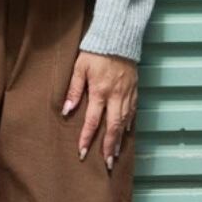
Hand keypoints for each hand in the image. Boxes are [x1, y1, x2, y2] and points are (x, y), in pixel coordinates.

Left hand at [61, 51, 137, 170]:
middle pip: (112, 127)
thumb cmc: (95, 52)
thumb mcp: (80, 68)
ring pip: (124, 122)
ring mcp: (127, 94)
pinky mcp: (134, 89)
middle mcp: (116, 96)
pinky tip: (126, 133)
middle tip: (107, 164)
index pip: (93, 121)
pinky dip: (129, 124)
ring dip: (119, 140)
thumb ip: (74, 90)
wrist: (118, 37)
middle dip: (109, 147)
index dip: (87, 138)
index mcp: (100, 92)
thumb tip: (67, 111)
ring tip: (115, 154)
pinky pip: (133, 111)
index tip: (82, 152)